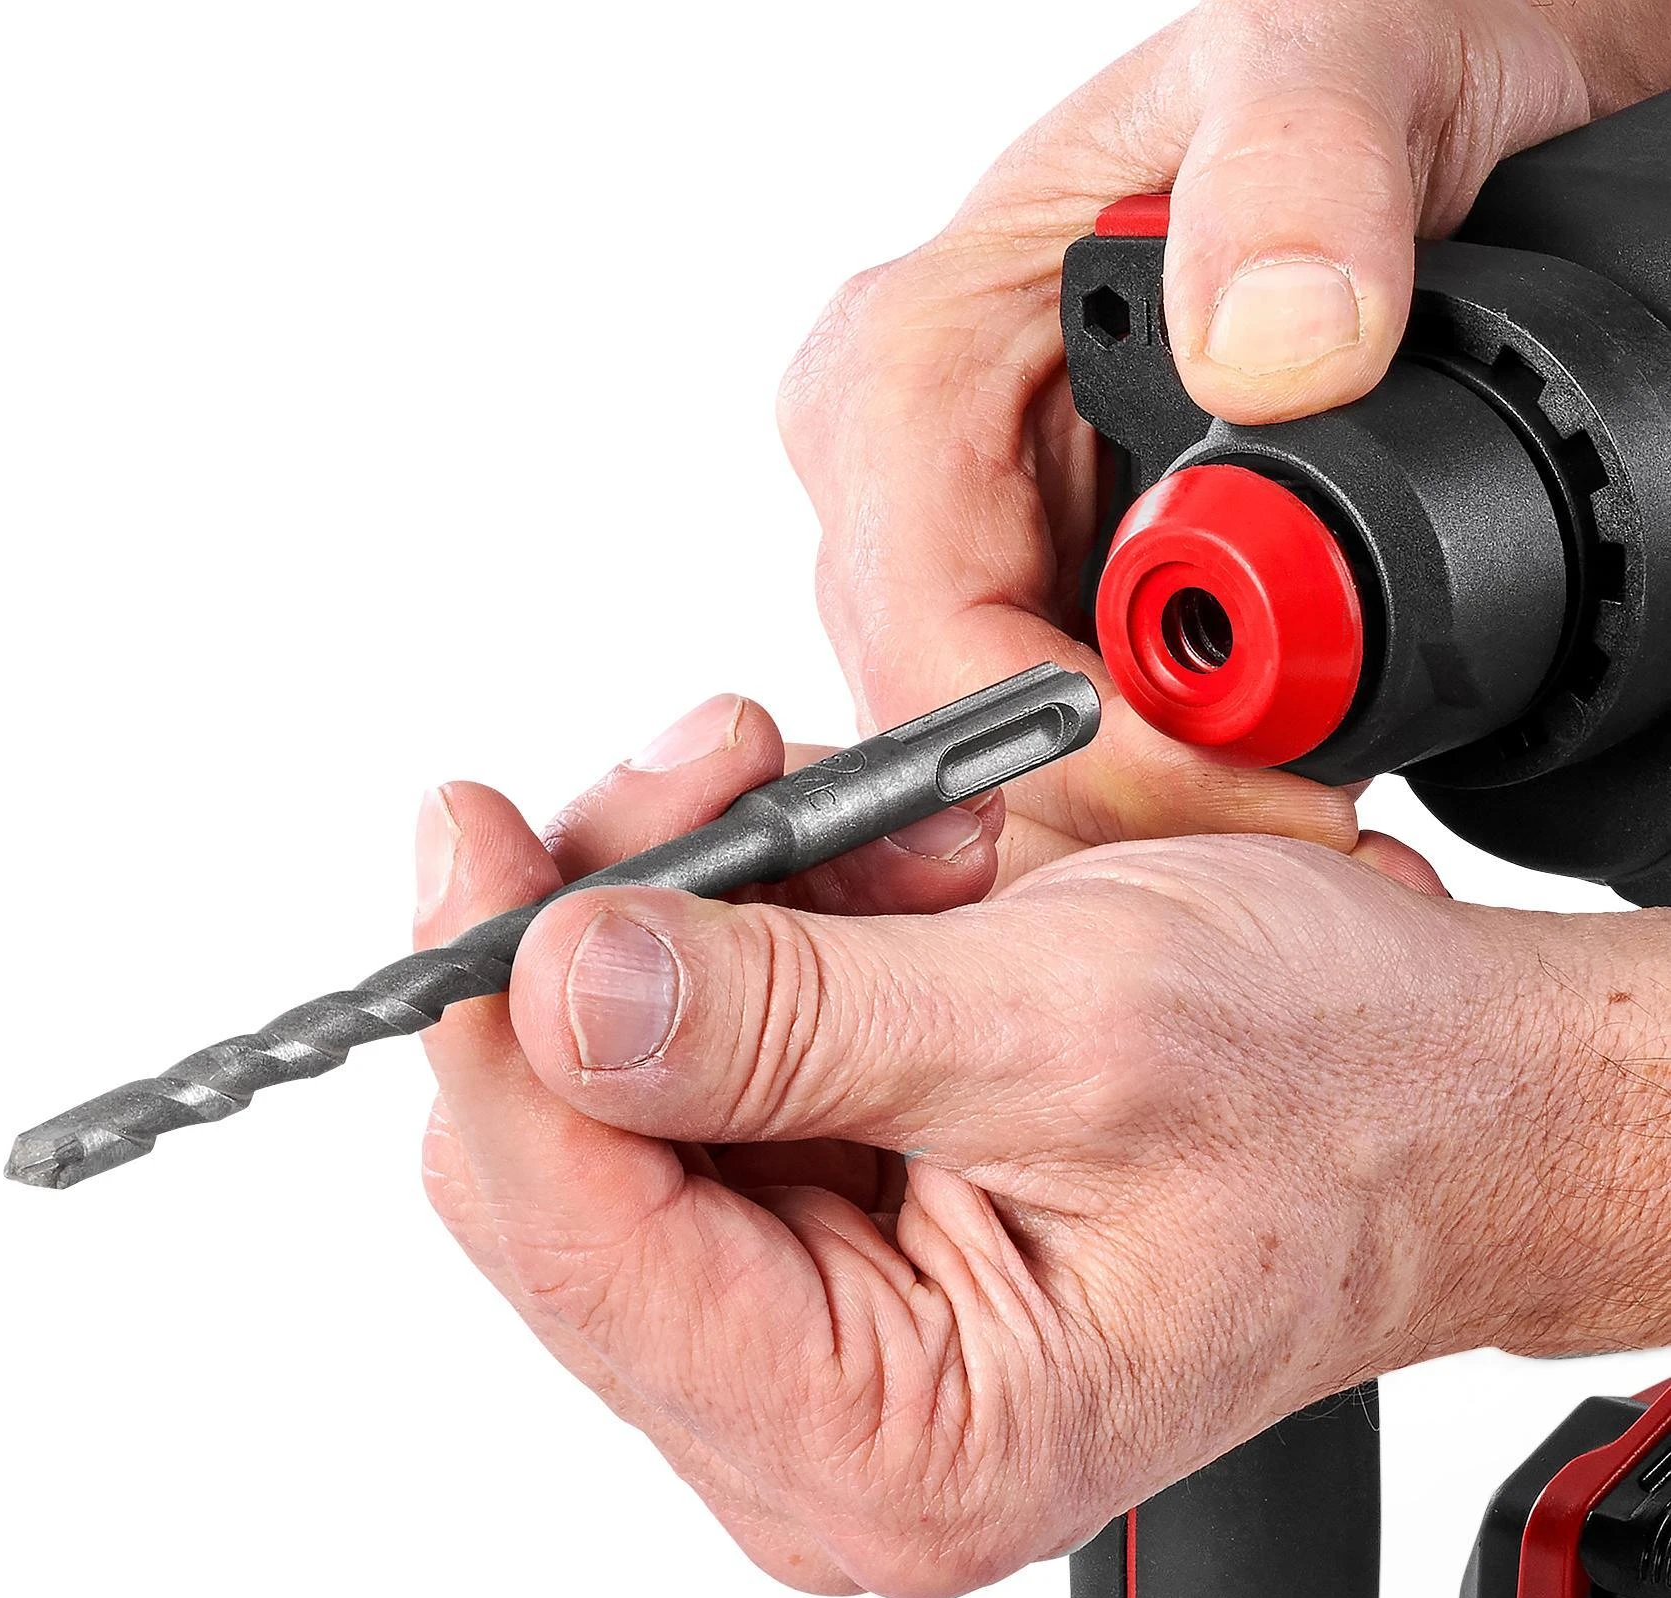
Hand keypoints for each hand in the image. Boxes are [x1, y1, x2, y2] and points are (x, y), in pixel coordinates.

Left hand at [415, 698, 1668, 1596]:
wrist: (1451, 1100)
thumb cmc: (1338, 1099)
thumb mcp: (1068, 1027)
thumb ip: (787, 1017)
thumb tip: (553, 985)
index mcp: (888, 1434)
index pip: (576, 1235)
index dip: (493, 1027)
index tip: (471, 845)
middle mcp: (821, 1409)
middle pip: (565, 1156)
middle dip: (624, 937)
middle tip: (718, 782)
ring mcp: (812, 1315)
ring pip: (622, 1084)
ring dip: (717, 912)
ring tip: (883, 840)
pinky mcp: (823, 1219)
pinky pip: (704, 1054)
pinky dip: (765, 931)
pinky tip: (880, 879)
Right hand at [781, 0, 1668, 874]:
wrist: (1395, 122)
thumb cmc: (1329, 78)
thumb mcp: (1328, 53)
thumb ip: (1294, 176)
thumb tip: (1276, 352)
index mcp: (902, 367)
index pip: (935, 647)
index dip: (1089, 759)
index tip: (1269, 789)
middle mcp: (903, 484)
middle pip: (956, 744)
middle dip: (1134, 813)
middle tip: (1325, 818)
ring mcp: (962, 558)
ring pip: (1004, 774)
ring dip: (1155, 821)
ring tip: (1318, 793)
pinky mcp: (1030, 603)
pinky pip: (1063, 752)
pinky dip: (1167, 792)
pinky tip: (1268, 768)